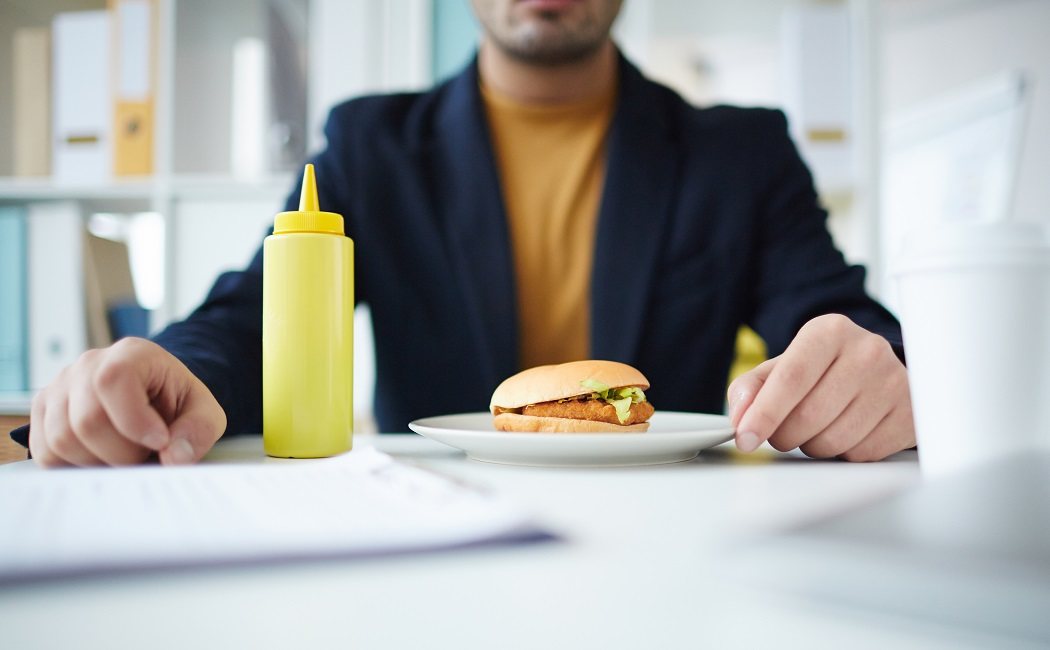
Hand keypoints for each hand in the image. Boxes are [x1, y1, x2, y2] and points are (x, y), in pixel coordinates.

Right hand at [29, 337, 226, 467]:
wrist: (155, 398)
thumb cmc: (176, 403)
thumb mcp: (204, 412)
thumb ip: (198, 431)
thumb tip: (175, 458)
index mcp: (132, 354)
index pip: (113, 381)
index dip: (133, 421)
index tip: (159, 442)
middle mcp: (88, 365)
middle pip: (86, 420)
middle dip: (121, 453)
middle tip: (144, 455)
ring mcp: (60, 387)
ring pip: (62, 440)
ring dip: (98, 462)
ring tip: (124, 455)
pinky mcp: (43, 412)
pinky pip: (45, 452)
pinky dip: (74, 466)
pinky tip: (101, 457)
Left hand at [726, 314, 914, 461]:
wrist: (881, 374)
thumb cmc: (825, 372)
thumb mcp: (783, 367)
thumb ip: (751, 387)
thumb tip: (740, 416)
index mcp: (829, 331)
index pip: (791, 377)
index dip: (764, 413)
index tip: (745, 437)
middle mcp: (866, 351)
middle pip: (809, 415)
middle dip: (785, 434)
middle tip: (784, 431)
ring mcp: (893, 383)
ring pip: (834, 440)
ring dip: (813, 445)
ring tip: (819, 427)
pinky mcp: (909, 416)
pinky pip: (861, 454)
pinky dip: (844, 453)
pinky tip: (847, 432)